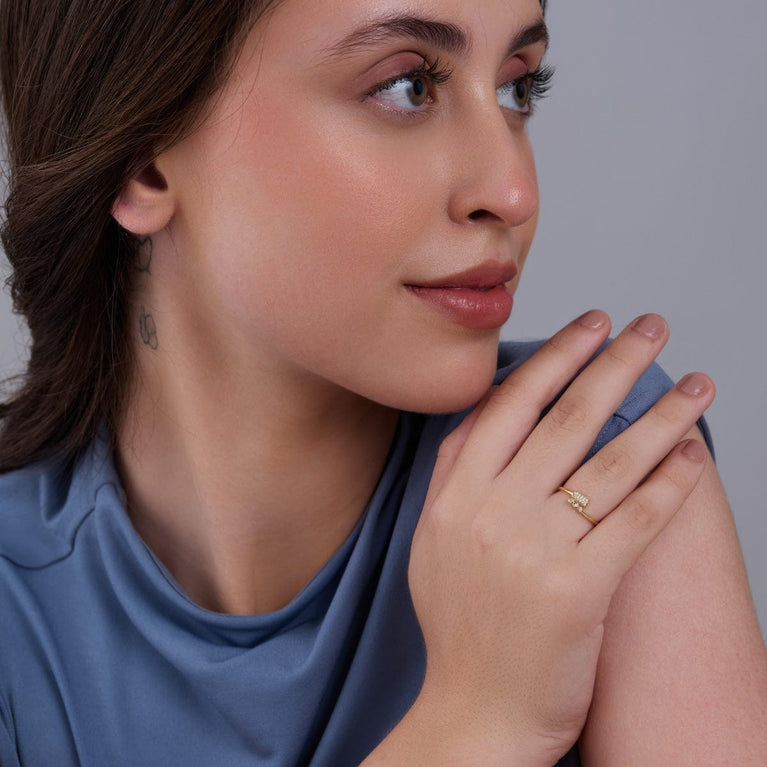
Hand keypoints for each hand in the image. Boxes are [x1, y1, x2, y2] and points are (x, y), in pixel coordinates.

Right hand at [406, 311, 712, 764]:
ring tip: (697, 383)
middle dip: (614, 362)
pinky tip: (693, 456)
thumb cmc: (460, 625)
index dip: (554, 359)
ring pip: (610, 462)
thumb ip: (455, 475)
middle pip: (564, 419)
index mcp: (452, 496)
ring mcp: (532, 551)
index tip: (588, 326)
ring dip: (662, 416)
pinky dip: (668, 485)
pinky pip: (634, 523)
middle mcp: (489, 513)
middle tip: (651, 325)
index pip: (508, 406)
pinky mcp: (577, 593)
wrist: (472, 713)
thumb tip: (488, 414)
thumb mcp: (433, 541)